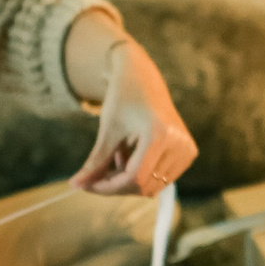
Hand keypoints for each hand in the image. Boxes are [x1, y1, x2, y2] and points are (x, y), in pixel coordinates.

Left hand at [74, 39, 198, 195]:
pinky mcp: (188, 153)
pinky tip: (130, 155)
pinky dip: (141, 175)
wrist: (143, 79)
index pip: (134, 177)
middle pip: (145, 186)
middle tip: (97, 173)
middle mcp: (179, 144)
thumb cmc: (123, 99)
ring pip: (153, 186)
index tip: (88, 186)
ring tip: (117, 155)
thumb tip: (76, 186)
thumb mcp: (107, 130)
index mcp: (159, 134)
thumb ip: (95, 162)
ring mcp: (187, 150)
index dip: (108, 187)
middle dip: (117, 185)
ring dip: (129, 180)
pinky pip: (161, 179)